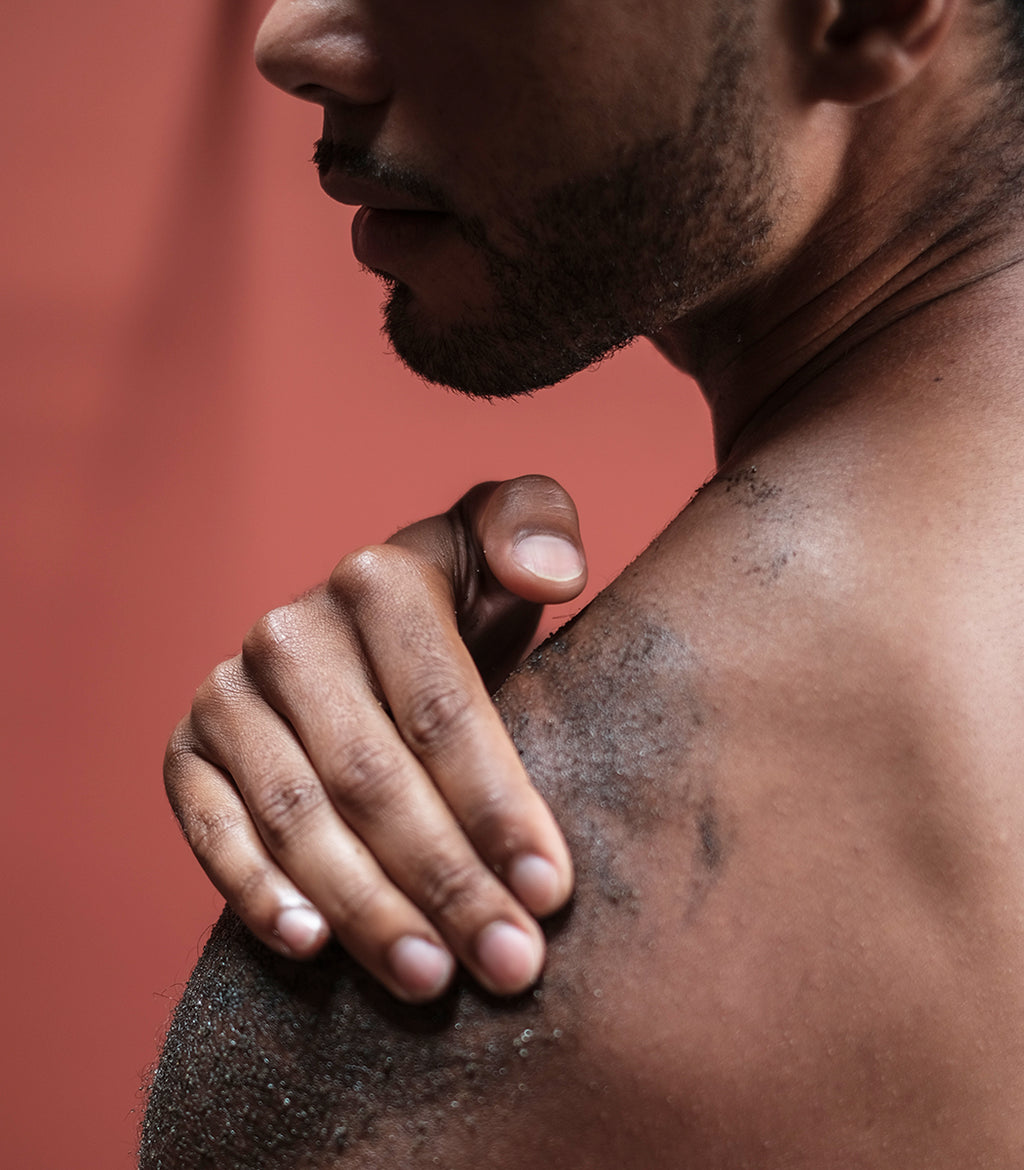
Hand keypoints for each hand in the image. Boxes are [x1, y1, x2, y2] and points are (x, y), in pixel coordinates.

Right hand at [164, 476, 585, 1001]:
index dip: (497, 804)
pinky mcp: (187, 751)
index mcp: (378, 580)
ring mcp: (230, 691)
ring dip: (364, 908)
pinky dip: (253, 890)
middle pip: (375, 776)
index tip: (549, 891)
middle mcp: (291, 631)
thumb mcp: (506, 551)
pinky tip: (309, 948)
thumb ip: (536, 528)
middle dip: (446, 880)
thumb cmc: (467, 612)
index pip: (442, 709)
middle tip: (508, 963)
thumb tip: (552, 574)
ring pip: (300, 816)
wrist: (378, 647)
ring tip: (430, 977)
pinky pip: (210, 830)